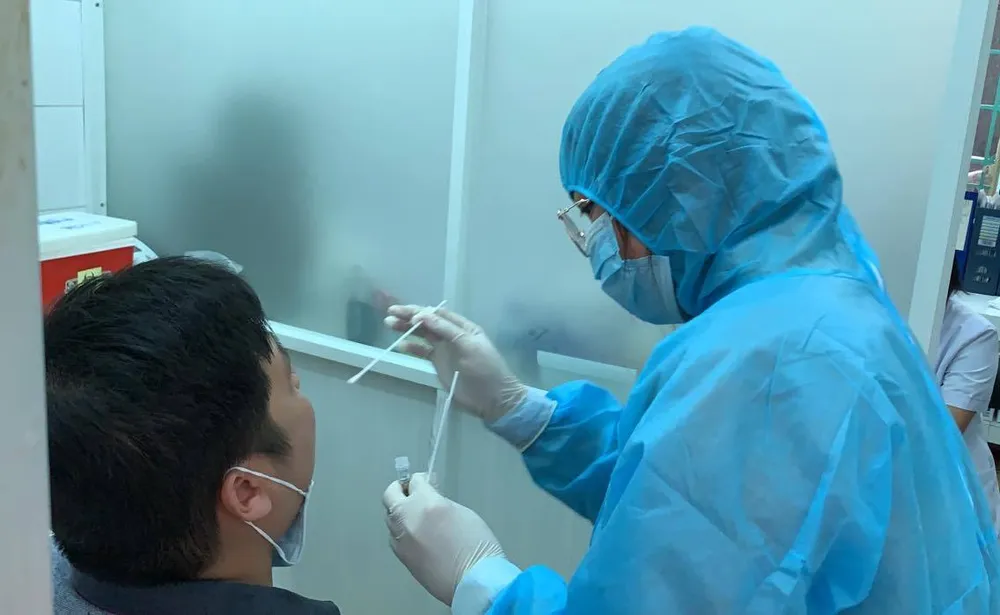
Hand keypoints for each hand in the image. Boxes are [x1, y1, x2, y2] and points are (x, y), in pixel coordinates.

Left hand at [383, 473, 505, 605]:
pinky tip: (416, 535)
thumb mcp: (462, 512)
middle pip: (390, 495)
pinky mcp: (401, 556)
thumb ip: (440, 502)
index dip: (422, 479)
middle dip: (400, 489)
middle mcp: (407, 518)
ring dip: (400, 511)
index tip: (428, 481)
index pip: (415, 481)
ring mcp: (401, 539)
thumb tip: (430, 499)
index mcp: (425, 502)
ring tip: (415, 515)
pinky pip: (395, 536)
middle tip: (411, 492)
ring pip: (390, 517)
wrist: (473, 580)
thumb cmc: (476, 545)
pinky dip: (401, 531)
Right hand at [385, 306, 525, 421]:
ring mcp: (445, 349)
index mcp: (464, 327)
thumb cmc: (485, 369)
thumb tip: (422, 315)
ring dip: (407, 329)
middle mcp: (452, 335)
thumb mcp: (469, 346)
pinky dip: (412, 348)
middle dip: (409, 316)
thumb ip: (446, 330)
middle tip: (390, 313)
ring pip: (423, 335)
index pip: (439, 313)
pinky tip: (400, 345)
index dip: (422, 311)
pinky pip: (422, 352)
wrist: (492, 398)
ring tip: (389, 324)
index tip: (407, 313)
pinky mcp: (439, 363)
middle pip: (428, 322)